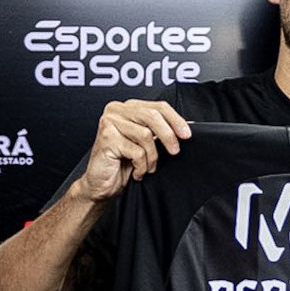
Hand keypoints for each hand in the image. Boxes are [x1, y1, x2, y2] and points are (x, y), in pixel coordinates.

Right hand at [77, 99, 191, 202]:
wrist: (101, 184)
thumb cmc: (122, 164)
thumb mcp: (147, 145)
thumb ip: (162, 131)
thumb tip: (188, 125)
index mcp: (128, 107)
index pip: (158, 106)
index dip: (175, 120)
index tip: (187, 134)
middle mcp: (116, 110)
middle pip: (152, 116)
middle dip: (168, 135)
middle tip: (175, 151)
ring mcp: (109, 122)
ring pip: (145, 135)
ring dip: (151, 157)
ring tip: (148, 167)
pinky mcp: (106, 138)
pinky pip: (136, 151)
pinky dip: (141, 165)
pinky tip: (136, 172)